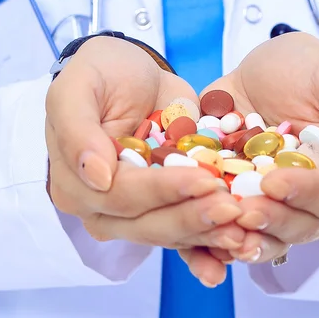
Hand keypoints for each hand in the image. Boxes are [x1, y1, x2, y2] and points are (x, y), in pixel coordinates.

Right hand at [45, 37, 245, 282]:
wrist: (131, 72)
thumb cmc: (100, 74)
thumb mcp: (77, 88)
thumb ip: (77, 130)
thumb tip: (98, 178)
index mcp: (75, 183)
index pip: (120, 195)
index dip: (162, 191)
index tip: (204, 180)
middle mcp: (101, 208)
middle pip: (146, 224)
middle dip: (191, 218)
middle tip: (233, 209)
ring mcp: (134, 213)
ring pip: (170, 234)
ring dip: (207, 234)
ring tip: (243, 227)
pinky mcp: (164, 208)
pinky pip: (187, 233)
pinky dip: (211, 240)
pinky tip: (237, 245)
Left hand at [180, 32, 318, 273]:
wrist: (254, 71)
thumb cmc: (304, 69)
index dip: (308, 194)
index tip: (275, 182)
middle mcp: (318, 200)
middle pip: (304, 226)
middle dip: (274, 221)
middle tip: (243, 210)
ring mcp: (279, 207)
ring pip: (271, 239)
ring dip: (248, 242)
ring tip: (224, 234)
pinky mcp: (243, 205)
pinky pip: (233, 234)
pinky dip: (218, 245)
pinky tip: (204, 245)